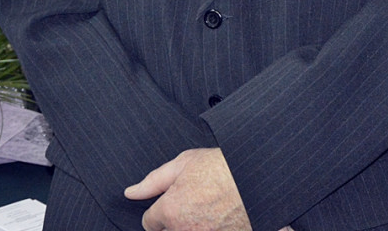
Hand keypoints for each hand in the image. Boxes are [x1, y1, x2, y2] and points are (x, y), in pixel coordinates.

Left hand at [125, 148, 250, 230]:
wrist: (258, 179)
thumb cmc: (223, 167)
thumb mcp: (185, 163)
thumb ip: (153, 180)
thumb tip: (130, 193)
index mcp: (169, 211)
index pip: (149, 222)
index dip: (162, 208)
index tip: (177, 198)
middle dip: (177, 220)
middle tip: (197, 201)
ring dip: (194, 224)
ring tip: (210, 209)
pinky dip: (211, 227)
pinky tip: (220, 216)